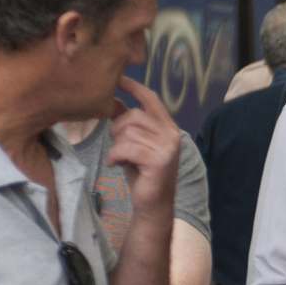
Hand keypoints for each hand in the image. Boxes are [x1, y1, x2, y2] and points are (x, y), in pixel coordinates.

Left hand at [106, 77, 181, 217]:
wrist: (153, 204)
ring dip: (116, 145)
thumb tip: (113, 101)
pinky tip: (115, 164)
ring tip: (118, 157)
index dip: (133, 87)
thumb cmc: (142, 174)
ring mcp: (168, 147)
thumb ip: (129, 124)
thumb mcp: (134, 144)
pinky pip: (127, 147)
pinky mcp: (160, 160)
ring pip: (129, 131)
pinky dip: (115, 155)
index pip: (151, 98)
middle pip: (134, 115)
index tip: (117, 79)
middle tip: (116, 146)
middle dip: (117, 129)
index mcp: (168, 127)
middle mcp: (172, 134)